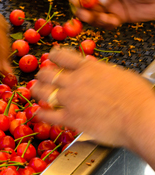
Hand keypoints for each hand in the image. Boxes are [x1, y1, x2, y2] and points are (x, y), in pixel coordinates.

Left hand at [30, 47, 154, 146]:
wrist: (139, 118)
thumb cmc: (137, 97)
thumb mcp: (119, 74)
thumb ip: (101, 72)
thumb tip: (96, 71)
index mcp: (87, 68)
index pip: (61, 56)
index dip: (53, 55)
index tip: (50, 56)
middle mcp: (74, 81)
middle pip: (47, 73)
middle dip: (42, 74)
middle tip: (42, 76)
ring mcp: (69, 100)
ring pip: (42, 91)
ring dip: (36, 90)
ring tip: (35, 90)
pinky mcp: (70, 118)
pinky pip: (47, 115)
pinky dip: (39, 114)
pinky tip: (36, 113)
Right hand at [66, 0, 154, 28]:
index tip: (76, 2)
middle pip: (79, 1)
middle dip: (82, 10)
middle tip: (89, 16)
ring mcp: (107, 3)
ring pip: (89, 15)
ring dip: (94, 20)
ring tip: (107, 19)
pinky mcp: (115, 16)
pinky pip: (102, 23)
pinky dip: (105, 25)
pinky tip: (115, 21)